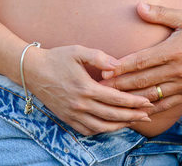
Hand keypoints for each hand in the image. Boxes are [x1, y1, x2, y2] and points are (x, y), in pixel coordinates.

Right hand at [24, 44, 155, 135]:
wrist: (33, 71)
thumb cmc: (57, 58)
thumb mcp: (78, 51)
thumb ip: (99, 57)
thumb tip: (117, 65)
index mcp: (85, 88)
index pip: (115, 99)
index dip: (133, 102)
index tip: (148, 102)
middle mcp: (80, 105)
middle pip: (112, 115)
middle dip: (132, 116)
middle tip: (148, 115)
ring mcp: (73, 114)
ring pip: (102, 127)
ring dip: (120, 126)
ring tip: (134, 121)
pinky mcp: (67, 119)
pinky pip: (88, 130)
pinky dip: (103, 130)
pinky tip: (112, 125)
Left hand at [100, 2, 181, 114]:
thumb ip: (161, 13)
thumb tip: (138, 6)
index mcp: (173, 50)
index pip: (141, 61)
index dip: (121, 67)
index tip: (105, 70)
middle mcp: (176, 70)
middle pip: (142, 81)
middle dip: (119, 85)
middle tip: (100, 89)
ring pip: (152, 95)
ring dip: (131, 99)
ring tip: (113, 101)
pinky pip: (166, 105)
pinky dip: (150, 109)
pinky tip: (137, 111)